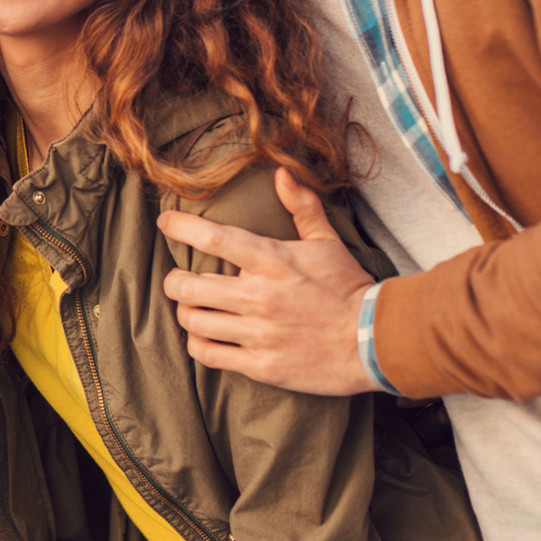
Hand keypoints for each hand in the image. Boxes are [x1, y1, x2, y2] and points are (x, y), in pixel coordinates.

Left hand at [158, 169, 379, 395]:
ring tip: (193, 308)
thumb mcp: (327, 243)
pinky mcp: (261, 366)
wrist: (375, 342)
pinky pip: (208, 354)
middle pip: (187, 286)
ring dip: (186, 312)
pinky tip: (205, 336)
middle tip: (178, 279)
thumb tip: (281, 174)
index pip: (213, 237)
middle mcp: (259, 296)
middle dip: (174, 281)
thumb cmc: (349, 289)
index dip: (180, 227)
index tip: (165, 222)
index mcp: (273, 261)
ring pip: (192, 321)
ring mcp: (258, 334)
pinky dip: (198, 344)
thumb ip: (301, 207)